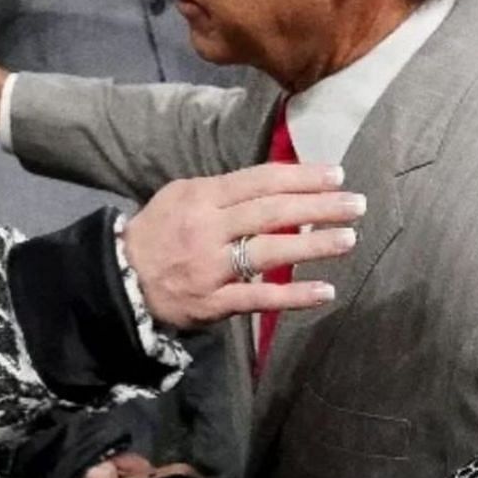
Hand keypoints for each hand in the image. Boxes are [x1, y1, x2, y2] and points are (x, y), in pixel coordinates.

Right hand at [125, 163, 365, 328]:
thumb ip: (224, 191)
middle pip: (271, 212)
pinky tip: (325, 291)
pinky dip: (293, 295)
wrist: (119, 279)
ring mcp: (210, 267)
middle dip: (319, 206)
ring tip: (348, 238)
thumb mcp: (180, 197)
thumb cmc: (158, 233)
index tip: (337, 175)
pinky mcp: (212, 302)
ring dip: (313, 245)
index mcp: (200, 198)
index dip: (302, 177)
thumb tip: (278, 182)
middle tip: (357, 204)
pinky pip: (258, 297)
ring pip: (268, 251)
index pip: (260, 181)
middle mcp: (206, 229)